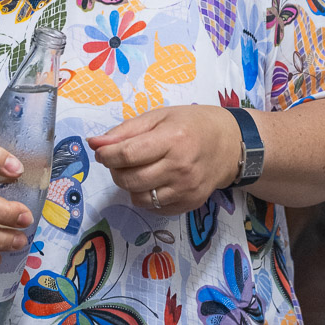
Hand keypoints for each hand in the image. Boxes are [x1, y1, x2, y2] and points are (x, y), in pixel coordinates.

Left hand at [89, 105, 242, 214]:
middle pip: (130, 179)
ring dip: (129, 185)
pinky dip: (146, 196)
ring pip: (139, 198)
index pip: (127, 155)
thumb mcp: (159, 117)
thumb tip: (95, 143)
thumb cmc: (192, 124)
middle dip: (115, 170)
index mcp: (173, 139)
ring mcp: (186, 189)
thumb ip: (126, 131)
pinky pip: (154, 208)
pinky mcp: (189, 203)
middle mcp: (180, 167)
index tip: (102, 152)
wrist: (229, 145)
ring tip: (137, 170)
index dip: (107, 155)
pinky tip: (153, 181)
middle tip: (119, 160)